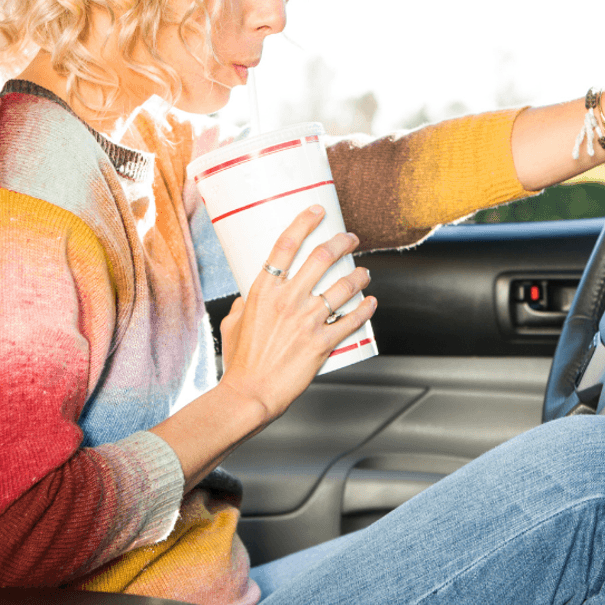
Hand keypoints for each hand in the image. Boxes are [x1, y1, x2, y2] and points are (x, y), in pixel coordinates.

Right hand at [217, 204, 376, 423]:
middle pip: (321, 257)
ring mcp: (306, 320)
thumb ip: (244, 305)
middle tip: (351, 239)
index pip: (285, 245)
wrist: (251, 393)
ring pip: (343, 286)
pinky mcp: (322, 342)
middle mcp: (287, 300)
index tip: (317, 211)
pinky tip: (371, 303)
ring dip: (359, 274)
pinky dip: (366, 308)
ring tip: (364, 272)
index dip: (304, 222)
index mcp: (262, 291)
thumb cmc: (239, 361)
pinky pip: (352, 319)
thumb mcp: (233, 324)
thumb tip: (250, 297)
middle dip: (342, 242)